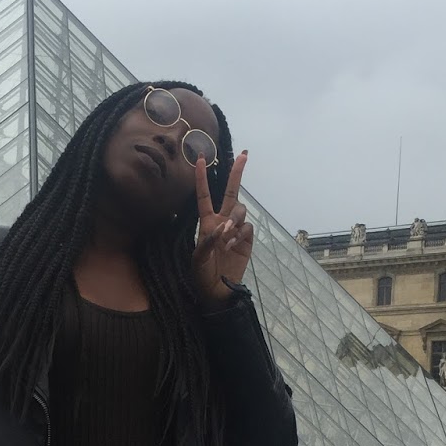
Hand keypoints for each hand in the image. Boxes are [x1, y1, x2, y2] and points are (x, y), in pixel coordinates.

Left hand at [193, 150, 252, 301]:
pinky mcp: (247, 239)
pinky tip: (232, 245)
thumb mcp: (198, 259)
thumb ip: (208, 241)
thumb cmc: (203, 275)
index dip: (202, 177)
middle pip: (231, 192)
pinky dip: (239, 234)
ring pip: (240, 211)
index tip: (200, 158)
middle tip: (244, 155)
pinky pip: (247, 227)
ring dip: (234, 219)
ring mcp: (236, 230)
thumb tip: (222, 227)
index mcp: (206, 222)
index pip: (204, 196)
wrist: (219, 290)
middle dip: (237, 173)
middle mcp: (222, 221)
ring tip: (227, 235)